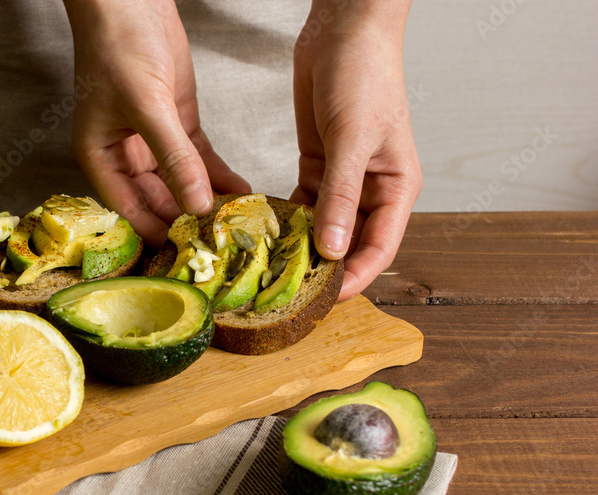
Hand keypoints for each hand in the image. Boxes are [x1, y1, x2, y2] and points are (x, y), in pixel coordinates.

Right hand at [63, 0, 249, 246]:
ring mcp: (152, 141)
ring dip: (207, 200)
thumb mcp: (146, 105)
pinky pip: (199, 160)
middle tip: (221, 242)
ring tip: (237, 223)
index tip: (187, 253)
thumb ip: (174, 157)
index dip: (156, 232)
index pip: (129, 209)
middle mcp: (124, 156)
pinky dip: (218, 176)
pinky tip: (240, 192)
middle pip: (157, 201)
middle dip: (187, 220)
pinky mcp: (177, 124)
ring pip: (181, 183)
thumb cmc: (116, 46)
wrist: (129, 0)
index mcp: (100, 158)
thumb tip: (198, 204)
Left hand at [290, 0, 421, 299]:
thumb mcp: (351, 138)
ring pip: (322, 227)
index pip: (379, 248)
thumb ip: (340, 196)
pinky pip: (302, 204)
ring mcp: (342, 179)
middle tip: (287, 292)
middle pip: (349, 244)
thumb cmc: (366, 75)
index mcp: (396, 187)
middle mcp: (370, 189)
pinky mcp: (317, 165)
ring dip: (299, 247)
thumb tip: (332, 249)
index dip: (355, 278)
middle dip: (322, 269)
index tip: (324, 300)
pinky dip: (285, 219)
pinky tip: (263, 234)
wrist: (345, 30)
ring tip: (268, 269)